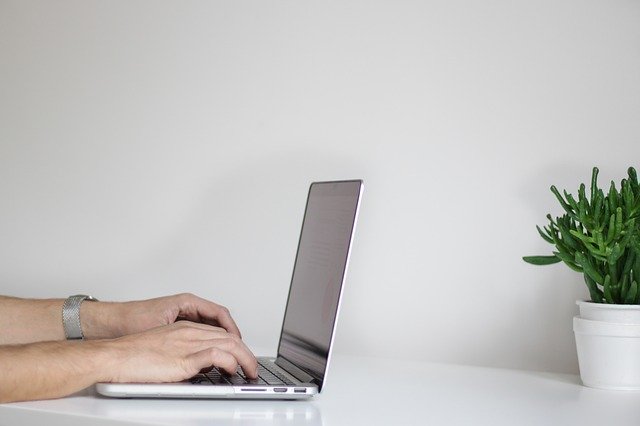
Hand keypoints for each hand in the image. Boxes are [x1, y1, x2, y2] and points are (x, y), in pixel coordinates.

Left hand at [82, 293, 241, 338]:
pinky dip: (207, 342)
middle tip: (238, 351)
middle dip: (230, 335)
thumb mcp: (162, 329)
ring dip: (219, 339)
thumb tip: (207, 347)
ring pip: (209, 327)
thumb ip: (185, 337)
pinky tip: (208, 354)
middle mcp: (186, 306)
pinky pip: (199, 332)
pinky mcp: (175, 325)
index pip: (219, 313)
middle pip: (218, 320)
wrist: (108, 323)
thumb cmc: (130, 320)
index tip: (238, 342)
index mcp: (187, 302)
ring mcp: (181, 315)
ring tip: (227, 354)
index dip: (232, 329)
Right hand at [104, 321, 258, 382]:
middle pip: (229, 336)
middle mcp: (189, 332)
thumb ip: (183, 353)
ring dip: (245, 358)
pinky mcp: (184, 358)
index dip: (235, 344)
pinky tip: (233, 370)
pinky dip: (230, 362)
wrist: (114, 355)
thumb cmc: (132, 355)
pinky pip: (217, 356)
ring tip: (250, 371)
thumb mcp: (164, 349)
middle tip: (252, 366)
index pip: (220, 332)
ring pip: (229, 343)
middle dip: (246, 352)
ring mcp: (188, 343)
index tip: (242, 356)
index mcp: (184, 328)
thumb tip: (199, 367)